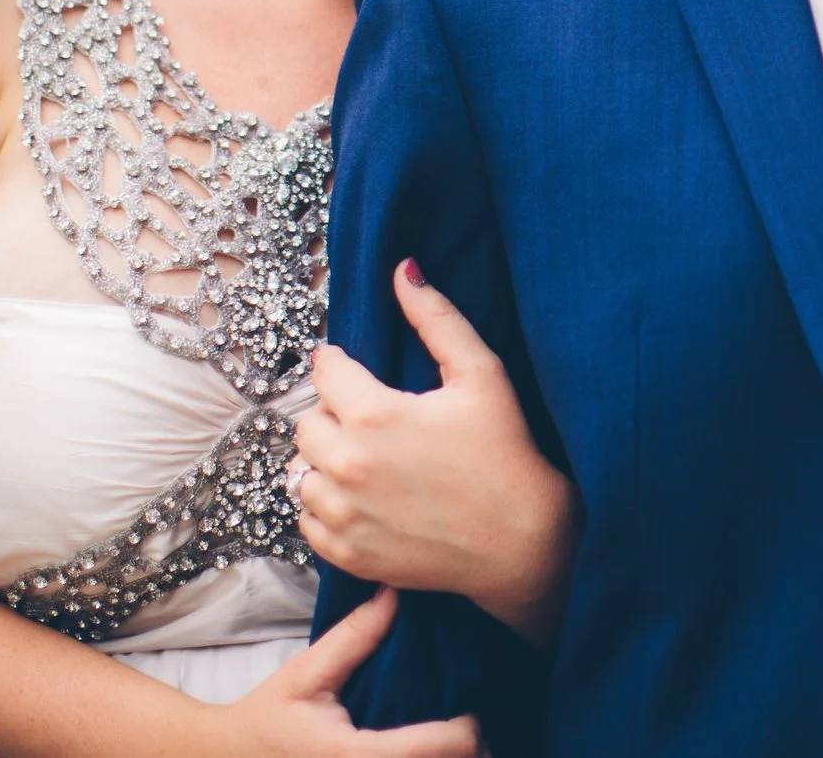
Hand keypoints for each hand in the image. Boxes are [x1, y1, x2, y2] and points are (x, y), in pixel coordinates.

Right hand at [204, 588, 480, 755]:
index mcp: (353, 756)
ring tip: (458, 740)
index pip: (432, 749)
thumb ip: (351, 639)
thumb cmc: (266, 721)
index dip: (466, 730)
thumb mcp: (304, 676)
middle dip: (467, 751)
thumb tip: (392, 594)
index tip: (475, 708)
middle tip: (476, 723)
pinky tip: (429, 749)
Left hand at [295, 260, 578, 642]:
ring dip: (326, 461)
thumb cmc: (505, 451)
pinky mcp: (347, 553)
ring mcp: (344, 514)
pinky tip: (363, 497)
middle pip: (307, 421)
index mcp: (375, 415)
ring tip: (368, 458)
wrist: (521, 540)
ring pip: (301, 471)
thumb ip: (437, 318)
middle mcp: (348, 465)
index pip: (325, 371)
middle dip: (334, 413)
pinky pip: (306, 519)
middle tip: (373, 419)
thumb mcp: (481, 374)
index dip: (343, 366)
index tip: (361, 374)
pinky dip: (325, 505)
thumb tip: (402, 269)